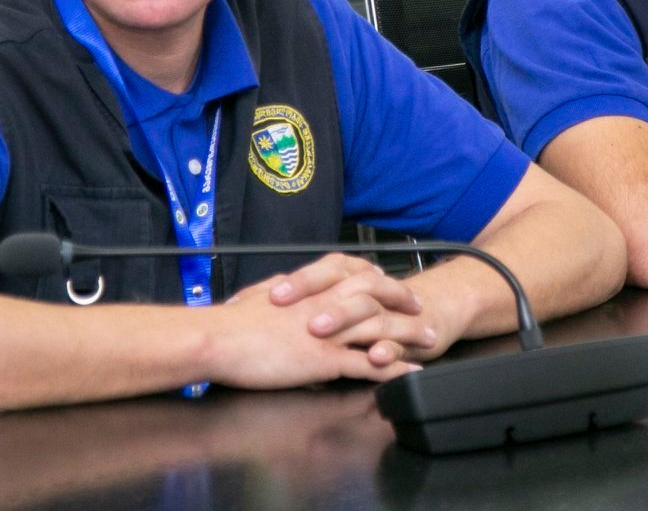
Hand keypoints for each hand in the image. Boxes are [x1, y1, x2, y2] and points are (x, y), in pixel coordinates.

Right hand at [205, 254, 435, 388]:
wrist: (215, 339)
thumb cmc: (230, 322)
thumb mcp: (261, 295)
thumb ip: (281, 290)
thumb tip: (283, 286)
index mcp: (310, 288)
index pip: (355, 275)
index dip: (378, 279)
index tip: (391, 284)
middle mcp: (326, 304)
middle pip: (377, 296)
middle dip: (404, 301)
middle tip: (423, 308)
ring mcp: (329, 331)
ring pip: (381, 327)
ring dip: (410, 334)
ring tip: (431, 340)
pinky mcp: (324, 359)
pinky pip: (369, 363)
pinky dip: (394, 367)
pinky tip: (410, 372)